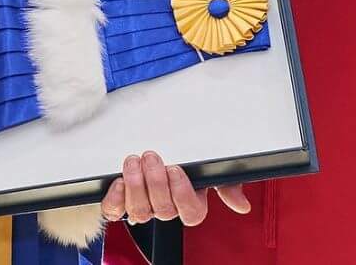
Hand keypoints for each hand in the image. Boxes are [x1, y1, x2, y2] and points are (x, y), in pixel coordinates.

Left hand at [99, 150, 250, 225]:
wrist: (156, 142)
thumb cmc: (186, 156)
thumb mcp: (210, 164)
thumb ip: (226, 182)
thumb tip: (240, 204)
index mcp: (189, 202)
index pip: (191, 213)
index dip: (182, 193)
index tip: (176, 168)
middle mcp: (166, 208)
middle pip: (163, 210)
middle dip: (156, 182)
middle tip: (152, 157)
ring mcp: (143, 206)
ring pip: (139, 211)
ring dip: (136, 185)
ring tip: (134, 161)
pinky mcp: (121, 201)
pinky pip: (115, 211)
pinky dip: (115, 198)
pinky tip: (119, 181)